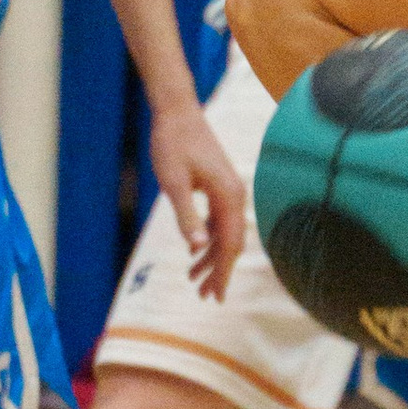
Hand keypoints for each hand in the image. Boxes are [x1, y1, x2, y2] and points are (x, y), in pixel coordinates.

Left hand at [149, 102, 246, 298]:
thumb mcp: (174, 183)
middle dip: (219, 270)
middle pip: (231, 242)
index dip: (224, 272)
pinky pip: (219, 221)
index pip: (230, 244)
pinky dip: (209, 239)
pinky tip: (196, 251)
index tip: (217, 296)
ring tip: (194, 279)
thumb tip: (197, 248)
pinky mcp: (219, 187)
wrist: (177, 112)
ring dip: (211, 256)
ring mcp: (228, 191)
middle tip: (205, 296)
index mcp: (229, 196)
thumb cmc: (173, 144)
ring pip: (224, 233)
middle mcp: (235, 195)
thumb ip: (187, 216)